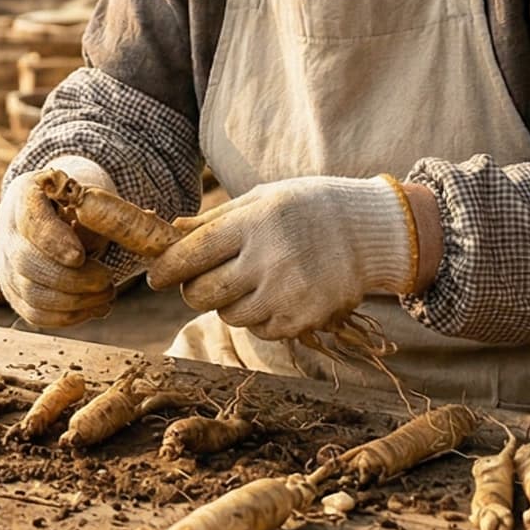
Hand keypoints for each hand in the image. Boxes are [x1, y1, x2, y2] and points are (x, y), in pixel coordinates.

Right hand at [0, 156, 114, 327]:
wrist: (60, 209)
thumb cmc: (80, 201)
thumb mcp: (90, 196)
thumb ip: (92, 218)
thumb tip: (87, 248)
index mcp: (26, 193)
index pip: (30, 219)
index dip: (52, 241)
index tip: (79, 257)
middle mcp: (7, 228)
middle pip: (25, 262)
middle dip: (70, 278)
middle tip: (106, 279)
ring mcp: (5, 262)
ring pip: (30, 293)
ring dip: (73, 301)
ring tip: (107, 294)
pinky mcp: (13, 290)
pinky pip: (34, 313)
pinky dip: (67, 317)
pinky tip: (93, 308)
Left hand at [142, 175, 413, 341]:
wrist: (372, 231)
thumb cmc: (308, 208)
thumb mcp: (263, 199)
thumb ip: (215, 219)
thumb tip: (168, 234)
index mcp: (255, 222)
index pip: (191, 254)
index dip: (167, 268)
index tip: (156, 275)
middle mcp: (270, 260)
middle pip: (202, 294)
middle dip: (193, 290)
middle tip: (201, 281)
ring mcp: (288, 294)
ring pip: (230, 315)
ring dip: (230, 303)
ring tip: (253, 280)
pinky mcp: (303, 320)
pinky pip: (261, 330)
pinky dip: (261, 317)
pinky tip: (278, 293)